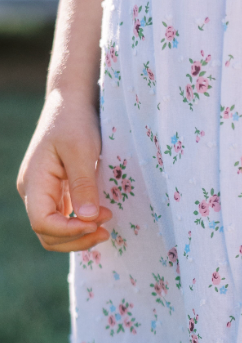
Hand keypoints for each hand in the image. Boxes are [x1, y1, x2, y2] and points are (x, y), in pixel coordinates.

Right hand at [17, 90, 112, 252]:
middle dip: (75, 239)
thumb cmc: (74, 122)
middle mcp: (34, 192)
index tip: (96, 223)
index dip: (68, 231)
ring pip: (54, 231)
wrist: (70, 104)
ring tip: (105, 227)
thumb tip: (88, 218)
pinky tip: (100, 219)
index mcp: (34, 181)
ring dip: (79, 236)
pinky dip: (80, 226)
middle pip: (46, 233)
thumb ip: (83, 185)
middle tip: (106, 229)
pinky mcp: (55, 192)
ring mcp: (43, 193)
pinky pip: (63, 219)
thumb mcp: (81, 150)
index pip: (42, 222)